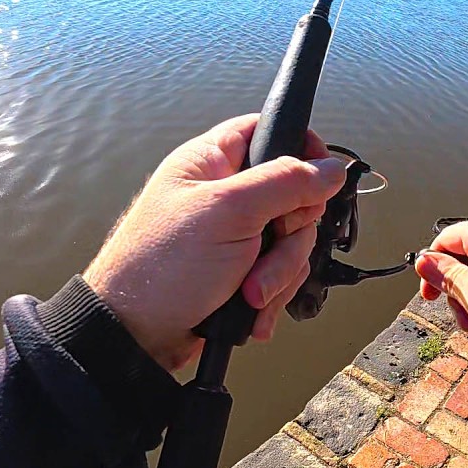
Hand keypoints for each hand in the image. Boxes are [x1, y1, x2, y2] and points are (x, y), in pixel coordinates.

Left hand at [83, 114, 345, 371]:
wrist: (134, 337)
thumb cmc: (163, 266)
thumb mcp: (229, 213)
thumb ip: (286, 183)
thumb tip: (334, 167)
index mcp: (212, 160)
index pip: (268, 130)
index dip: (301, 147)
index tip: (318, 178)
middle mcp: (225, 193)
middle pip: (294, 195)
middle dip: (289, 236)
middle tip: (265, 253)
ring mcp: (235, 234)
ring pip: (291, 240)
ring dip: (279, 273)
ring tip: (250, 295)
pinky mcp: (241, 271)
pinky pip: (279, 273)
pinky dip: (272, 295)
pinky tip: (253, 314)